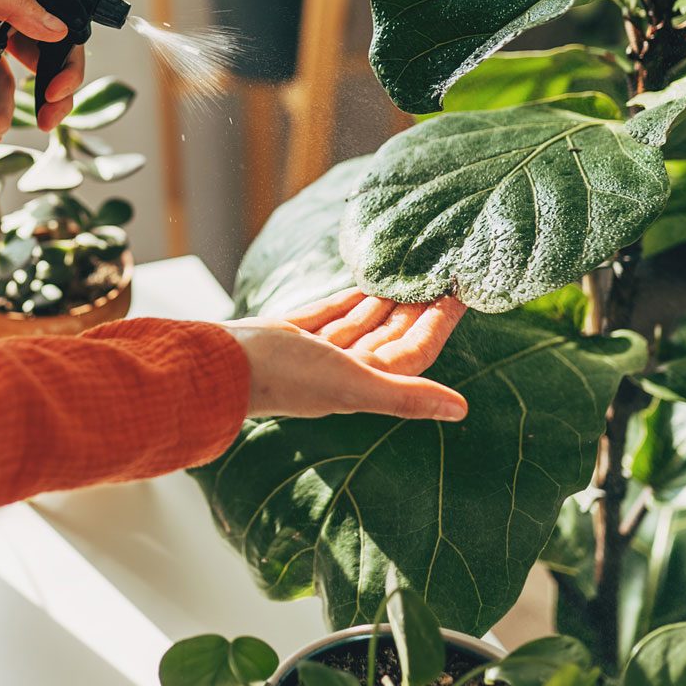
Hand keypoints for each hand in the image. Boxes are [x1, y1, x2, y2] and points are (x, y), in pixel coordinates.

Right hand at [224, 287, 467, 420]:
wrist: (225, 364)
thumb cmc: (288, 377)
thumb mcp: (354, 385)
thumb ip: (406, 397)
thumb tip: (460, 410)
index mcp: (363, 383)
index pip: (413, 350)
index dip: (437, 324)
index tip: (459, 296)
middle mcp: (344, 369)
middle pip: (391, 335)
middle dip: (416, 309)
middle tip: (441, 277)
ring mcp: (317, 351)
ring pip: (363, 322)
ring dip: (387, 301)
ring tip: (411, 275)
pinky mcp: (292, 333)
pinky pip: (331, 312)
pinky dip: (351, 298)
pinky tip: (365, 284)